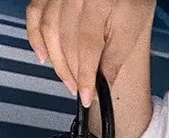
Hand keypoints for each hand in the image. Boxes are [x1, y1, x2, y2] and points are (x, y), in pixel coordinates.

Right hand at [26, 0, 155, 106]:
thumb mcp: (134, 25)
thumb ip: (118, 53)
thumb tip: (105, 81)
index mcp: (99, 3)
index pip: (88, 47)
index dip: (86, 76)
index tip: (88, 97)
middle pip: (66, 42)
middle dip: (72, 73)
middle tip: (79, 92)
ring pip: (49, 31)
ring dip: (56, 61)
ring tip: (67, 81)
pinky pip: (35, 13)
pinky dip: (35, 37)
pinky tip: (43, 56)